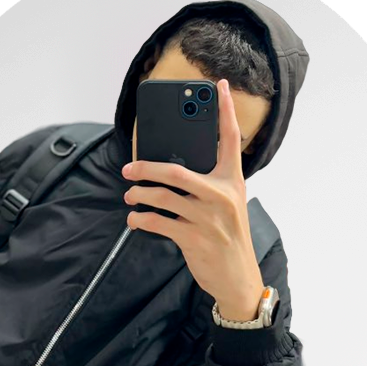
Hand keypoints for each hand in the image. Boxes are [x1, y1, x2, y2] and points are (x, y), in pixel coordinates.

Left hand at [122, 79, 264, 319]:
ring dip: (138, 195)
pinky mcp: (194, 239)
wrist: (238, 278)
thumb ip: (209, 185)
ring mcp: (208, 218)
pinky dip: (140, 220)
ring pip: (162, 197)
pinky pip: (158, 222)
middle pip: (176, 170)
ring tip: (130, 196)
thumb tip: (171, 170)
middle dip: (145, 167)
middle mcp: (222, 196)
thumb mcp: (228, 206)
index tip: (221, 87)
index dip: (226, 111)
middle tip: (128, 169)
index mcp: (233, 182)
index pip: (231, 140)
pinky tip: (134, 220)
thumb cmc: (229, 237)